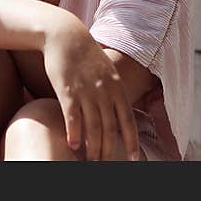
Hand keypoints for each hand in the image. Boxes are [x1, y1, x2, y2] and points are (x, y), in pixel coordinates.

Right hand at [42, 17, 139, 160]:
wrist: (65, 35)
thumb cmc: (84, 55)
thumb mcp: (106, 70)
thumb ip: (112, 90)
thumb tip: (116, 110)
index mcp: (116, 87)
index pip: (128, 120)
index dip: (132, 142)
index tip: (134, 159)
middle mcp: (105, 91)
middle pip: (110, 129)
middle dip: (109, 151)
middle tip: (105, 165)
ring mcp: (87, 91)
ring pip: (93, 127)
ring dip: (93, 148)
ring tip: (90, 161)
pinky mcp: (68, 90)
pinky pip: (73, 117)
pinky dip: (74, 133)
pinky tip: (73, 145)